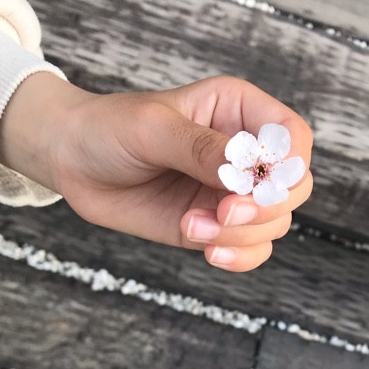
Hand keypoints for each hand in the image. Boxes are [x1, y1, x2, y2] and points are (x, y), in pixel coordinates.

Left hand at [0, 73, 313, 270]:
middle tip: (223, 212)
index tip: (258, 182)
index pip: (291, 135)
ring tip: (192, 227)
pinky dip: (239, 256)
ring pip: (275, 222)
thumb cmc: (112, 128)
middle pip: (293, 185)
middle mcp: (245, 153)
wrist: (74, 162)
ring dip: (240, 233)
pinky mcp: (217, 225)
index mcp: (239, 112)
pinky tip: (207, 251)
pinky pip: (252, 249)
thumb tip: (244, 170)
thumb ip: (201, 148)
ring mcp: (233, 192)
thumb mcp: (154, 128)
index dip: (288, 161)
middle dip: (265, 205)